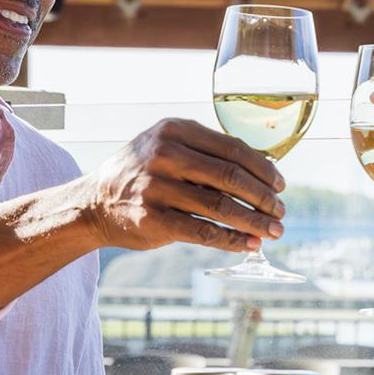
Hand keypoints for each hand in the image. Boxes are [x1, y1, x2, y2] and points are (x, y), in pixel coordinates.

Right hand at [79, 119, 285, 251]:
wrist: (92, 203)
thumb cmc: (141, 175)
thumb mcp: (166, 147)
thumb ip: (205, 152)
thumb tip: (262, 171)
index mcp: (174, 130)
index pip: (233, 148)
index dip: (263, 169)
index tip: (280, 185)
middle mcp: (165, 154)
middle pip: (232, 177)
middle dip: (264, 198)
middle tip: (281, 212)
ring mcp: (157, 187)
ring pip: (221, 206)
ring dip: (254, 222)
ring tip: (273, 232)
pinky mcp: (154, 220)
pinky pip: (204, 231)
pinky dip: (232, 240)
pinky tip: (249, 245)